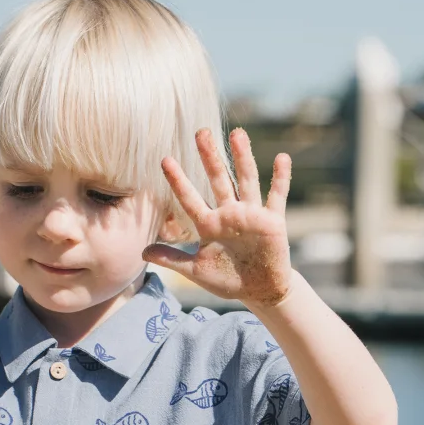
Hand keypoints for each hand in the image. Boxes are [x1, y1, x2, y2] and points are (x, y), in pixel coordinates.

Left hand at [143, 128, 292, 308]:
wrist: (258, 291)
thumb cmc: (226, 279)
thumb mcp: (195, 271)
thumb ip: (171, 259)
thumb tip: (141, 252)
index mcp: (209, 224)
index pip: (190, 199)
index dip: (178, 181)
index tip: (165, 160)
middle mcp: (229, 214)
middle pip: (218, 180)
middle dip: (210, 157)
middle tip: (200, 132)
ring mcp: (251, 215)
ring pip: (246, 181)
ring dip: (243, 158)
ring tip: (237, 133)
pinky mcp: (273, 222)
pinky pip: (277, 197)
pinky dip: (280, 178)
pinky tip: (282, 158)